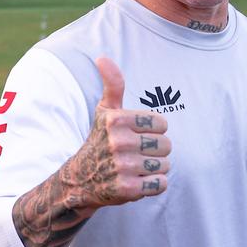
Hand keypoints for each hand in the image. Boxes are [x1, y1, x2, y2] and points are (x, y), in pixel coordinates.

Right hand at [13, 57, 170, 246]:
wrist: (79, 181)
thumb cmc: (99, 141)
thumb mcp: (104, 111)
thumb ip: (112, 84)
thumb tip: (102, 57)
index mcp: (117, 120)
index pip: (162, 123)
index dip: (153, 131)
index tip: (136, 136)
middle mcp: (119, 142)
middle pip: (167, 145)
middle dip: (156, 151)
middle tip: (136, 154)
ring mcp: (123, 167)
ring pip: (165, 165)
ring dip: (155, 168)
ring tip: (135, 168)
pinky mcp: (127, 190)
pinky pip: (161, 184)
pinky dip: (154, 185)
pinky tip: (137, 182)